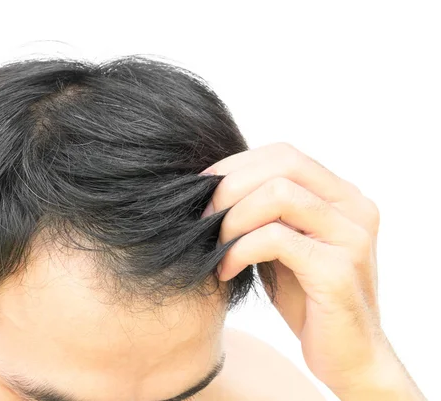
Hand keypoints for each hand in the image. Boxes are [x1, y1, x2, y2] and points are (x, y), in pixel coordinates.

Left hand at [200, 143, 424, 398]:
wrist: (347, 355)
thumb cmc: (307, 298)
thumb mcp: (284, 244)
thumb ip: (266, 212)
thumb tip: (213, 185)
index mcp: (343, 196)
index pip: (284, 153)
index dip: (237, 165)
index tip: (203, 189)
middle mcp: (354, 208)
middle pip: (282, 164)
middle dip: (231, 187)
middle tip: (204, 218)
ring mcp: (351, 236)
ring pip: (279, 195)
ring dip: (234, 218)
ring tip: (216, 245)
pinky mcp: (338, 270)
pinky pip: (276, 239)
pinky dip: (240, 250)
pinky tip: (227, 270)